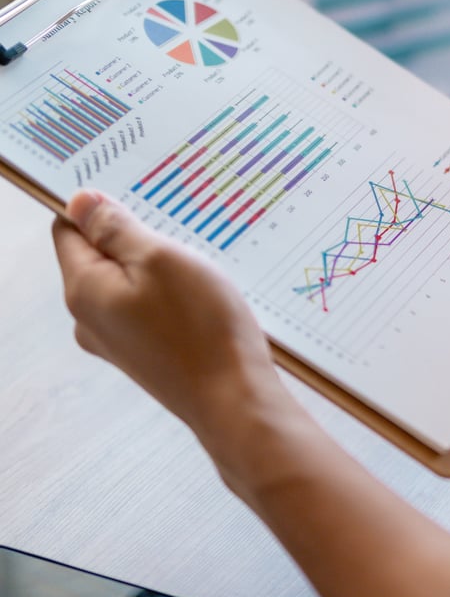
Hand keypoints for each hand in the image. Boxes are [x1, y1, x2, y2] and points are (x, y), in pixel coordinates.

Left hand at [53, 191, 288, 472]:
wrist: (235, 398)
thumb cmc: (200, 327)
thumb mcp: (159, 258)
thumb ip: (115, 229)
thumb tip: (79, 202)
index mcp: (84, 290)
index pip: (67, 229)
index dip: (97, 206)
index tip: (137, 198)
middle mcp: (89, 318)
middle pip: (98, 253)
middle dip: (134, 235)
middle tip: (176, 232)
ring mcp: (116, 339)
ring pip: (127, 278)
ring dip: (156, 263)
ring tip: (194, 265)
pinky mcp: (144, 351)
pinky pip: (146, 303)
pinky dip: (168, 290)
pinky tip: (199, 294)